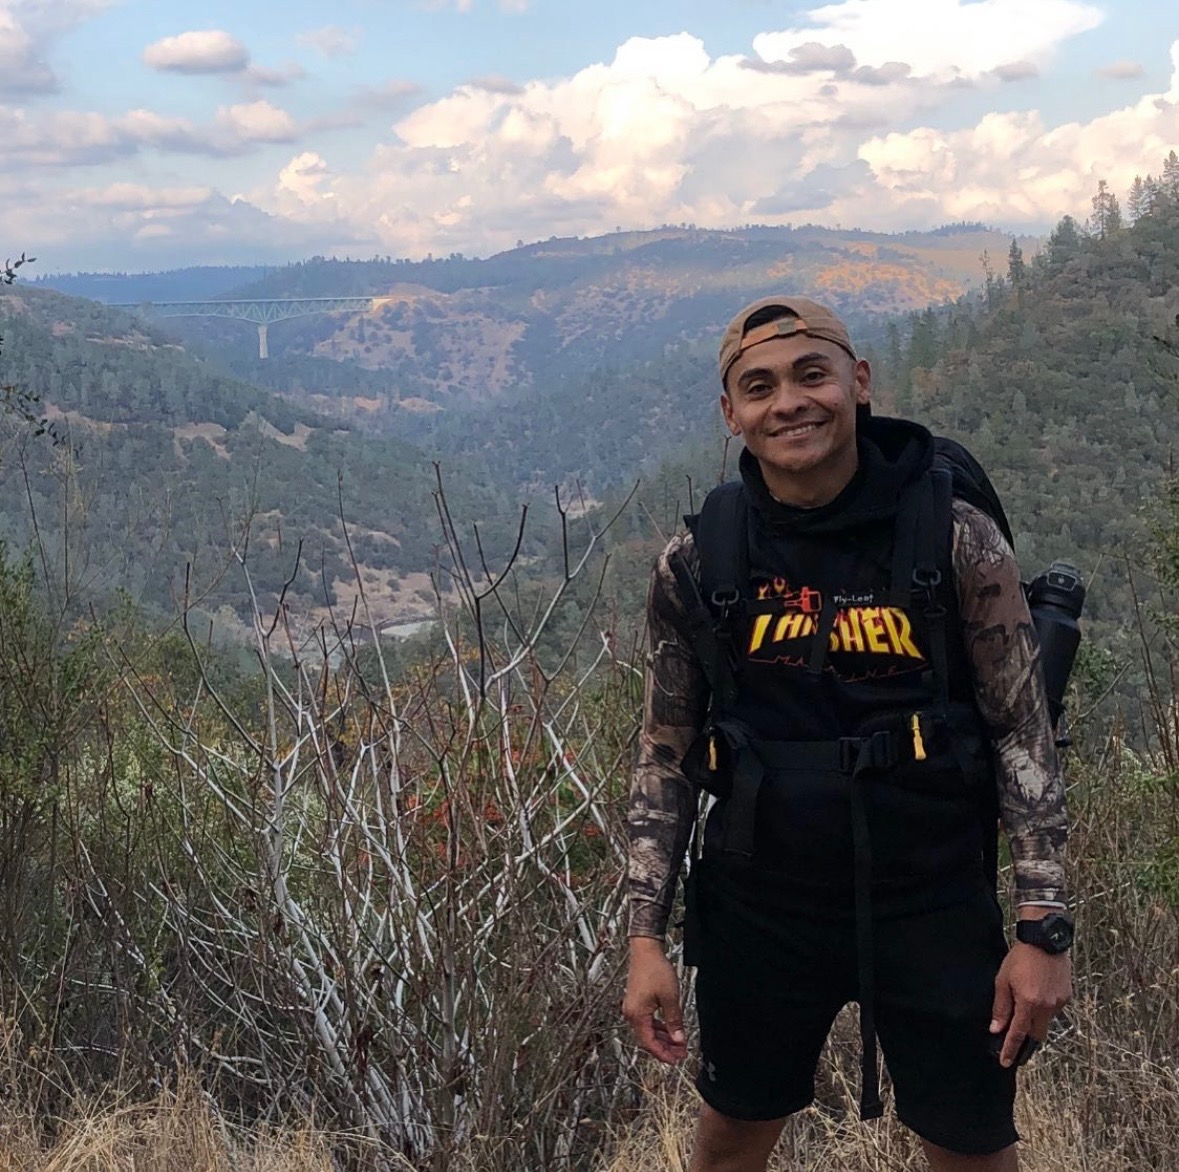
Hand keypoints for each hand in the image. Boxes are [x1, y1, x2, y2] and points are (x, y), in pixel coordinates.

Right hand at [623, 937, 686, 1063]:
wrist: (646, 950)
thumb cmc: (655, 970)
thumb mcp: (670, 997)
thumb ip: (674, 1021)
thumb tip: (678, 1039)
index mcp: (637, 1015)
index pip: (649, 1043)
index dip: (663, 1054)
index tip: (675, 1060)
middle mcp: (631, 1014)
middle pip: (648, 1039)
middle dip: (665, 1047)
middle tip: (681, 1053)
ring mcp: (633, 1008)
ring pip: (648, 1030)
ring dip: (663, 1038)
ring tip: (679, 1043)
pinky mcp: (637, 1002)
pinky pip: (648, 1021)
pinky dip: (659, 1027)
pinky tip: (670, 1030)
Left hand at [990, 933, 1071, 1067]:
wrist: (1045, 940)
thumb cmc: (1021, 957)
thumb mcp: (1003, 980)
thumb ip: (1001, 1007)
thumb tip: (996, 1029)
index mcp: (1029, 1003)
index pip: (1018, 1033)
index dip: (1010, 1049)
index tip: (1005, 1062)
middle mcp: (1047, 1007)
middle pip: (1036, 1034)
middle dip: (1026, 1042)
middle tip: (1016, 1047)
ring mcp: (1059, 1003)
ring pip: (1046, 1023)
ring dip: (1036, 1023)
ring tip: (1026, 1011)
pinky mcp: (1067, 997)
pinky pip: (1054, 1011)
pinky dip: (1044, 1010)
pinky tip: (1038, 997)